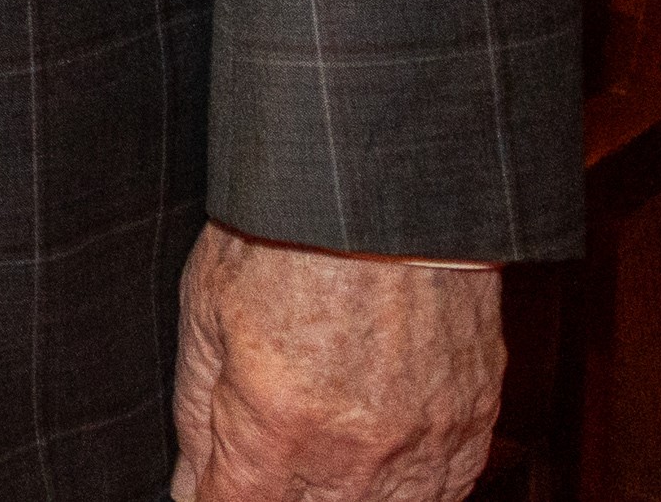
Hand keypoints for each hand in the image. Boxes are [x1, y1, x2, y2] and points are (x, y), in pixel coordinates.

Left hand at [168, 226, 502, 501]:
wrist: (384, 188)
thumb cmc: (287, 232)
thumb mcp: (207, 313)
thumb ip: (198, 414)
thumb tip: (189, 484)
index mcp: (278, 428)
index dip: (218, 499)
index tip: (214, 485)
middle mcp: (354, 452)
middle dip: (278, 494)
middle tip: (272, 450)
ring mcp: (421, 443)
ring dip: (345, 493)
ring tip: (323, 451)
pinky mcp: (471, 423)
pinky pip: (446, 490)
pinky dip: (411, 486)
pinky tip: (383, 461)